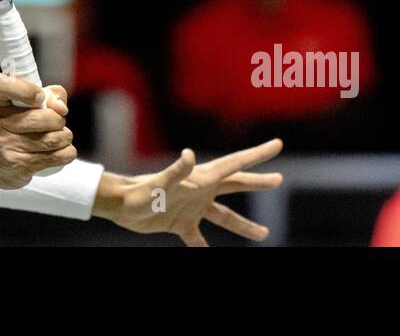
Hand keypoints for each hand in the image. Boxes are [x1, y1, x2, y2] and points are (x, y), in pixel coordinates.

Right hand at [0, 74, 76, 190]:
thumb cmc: (13, 125)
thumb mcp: (23, 102)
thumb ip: (49, 95)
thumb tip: (61, 107)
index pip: (1, 86)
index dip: (24, 90)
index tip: (40, 96)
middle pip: (39, 118)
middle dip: (58, 120)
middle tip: (57, 122)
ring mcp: (4, 144)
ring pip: (51, 139)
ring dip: (64, 136)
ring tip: (61, 136)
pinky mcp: (16, 164)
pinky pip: (54, 157)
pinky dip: (66, 152)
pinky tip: (62, 150)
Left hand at [100, 138, 283, 246]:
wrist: (120, 205)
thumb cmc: (140, 192)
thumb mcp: (161, 182)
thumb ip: (177, 171)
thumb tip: (189, 155)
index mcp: (202, 178)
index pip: (235, 164)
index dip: (257, 155)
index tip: (277, 144)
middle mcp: (200, 190)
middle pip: (235, 185)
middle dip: (257, 182)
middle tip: (278, 179)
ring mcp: (191, 207)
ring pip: (223, 216)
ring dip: (243, 225)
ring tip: (263, 235)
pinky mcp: (179, 224)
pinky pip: (197, 238)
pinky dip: (204, 247)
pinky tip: (210, 255)